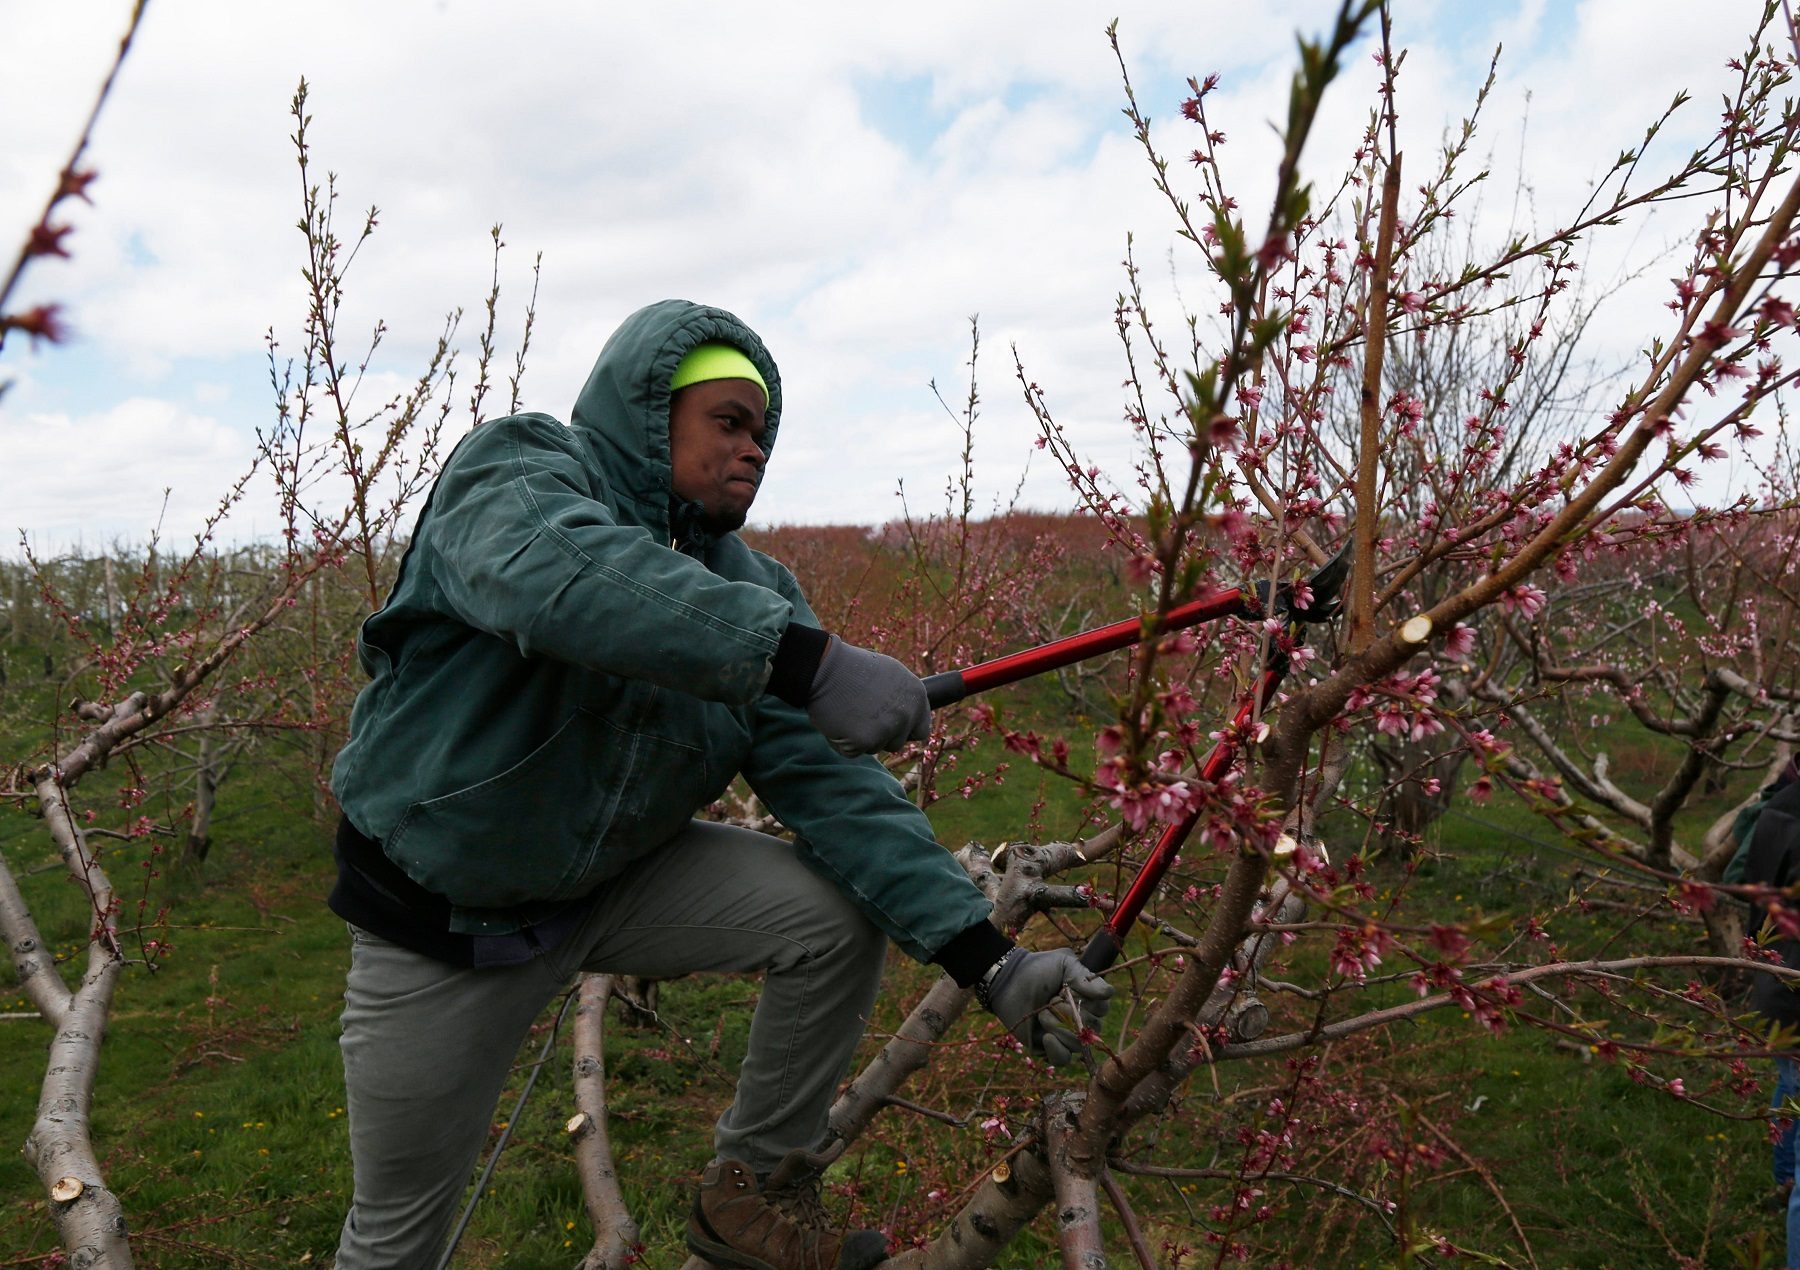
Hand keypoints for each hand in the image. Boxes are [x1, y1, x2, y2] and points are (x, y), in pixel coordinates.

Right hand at [806, 635, 931, 754]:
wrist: (825, 667)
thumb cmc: (852, 667)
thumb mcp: (890, 673)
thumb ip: (903, 697)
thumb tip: (910, 713)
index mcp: (917, 696)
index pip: (921, 730)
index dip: (904, 731)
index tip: (890, 727)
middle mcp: (907, 714)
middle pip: (897, 743)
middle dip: (880, 736)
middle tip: (861, 716)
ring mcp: (887, 729)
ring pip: (875, 748)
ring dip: (861, 738)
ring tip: (848, 713)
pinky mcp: (865, 741)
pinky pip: (853, 751)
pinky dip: (842, 742)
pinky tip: (837, 720)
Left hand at [981, 948, 1112, 1065]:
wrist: (1009, 980)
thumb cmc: (1038, 969)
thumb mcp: (1064, 963)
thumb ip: (1086, 977)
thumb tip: (1109, 993)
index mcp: (1089, 999)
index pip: (1103, 1009)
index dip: (1087, 1001)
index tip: (1068, 989)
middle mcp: (1082, 1019)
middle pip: (1092, 1028)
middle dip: (1069, 1013)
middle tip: (1051, 999)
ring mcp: (1067, 1035)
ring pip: (1078, 1044)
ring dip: (1058, 1027)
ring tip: (1042, 1013)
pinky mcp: (1051, 1049)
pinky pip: (1064, 1059)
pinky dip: (1057, 1049)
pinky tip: (1046, 1037)